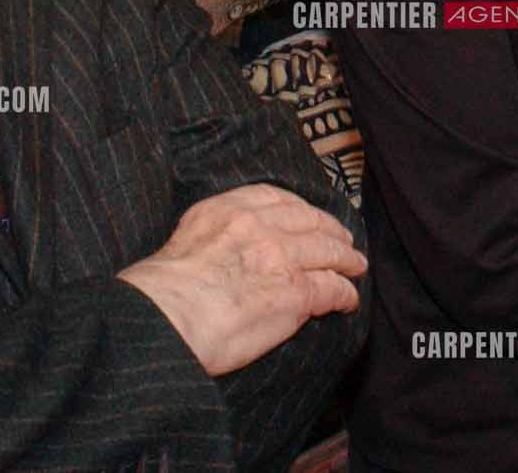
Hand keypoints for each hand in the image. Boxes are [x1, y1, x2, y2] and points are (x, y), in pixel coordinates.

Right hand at [117, 183, 366, 375]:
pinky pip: (331, 288)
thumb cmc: (161, 292)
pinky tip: (348, 299)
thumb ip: (215, 232)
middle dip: (331, 231)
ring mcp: (281, 257)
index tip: (310, 215)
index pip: (277, 197)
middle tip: (343, 240)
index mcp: (228, 209)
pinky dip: (345, 293)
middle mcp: (259, 225)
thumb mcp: (186, 236)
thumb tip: (229, 248)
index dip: (301, 208)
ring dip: (346, 259)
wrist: (163, 319)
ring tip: (355, 267)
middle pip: (310, 222)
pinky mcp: (295, 292)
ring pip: (328, 252)